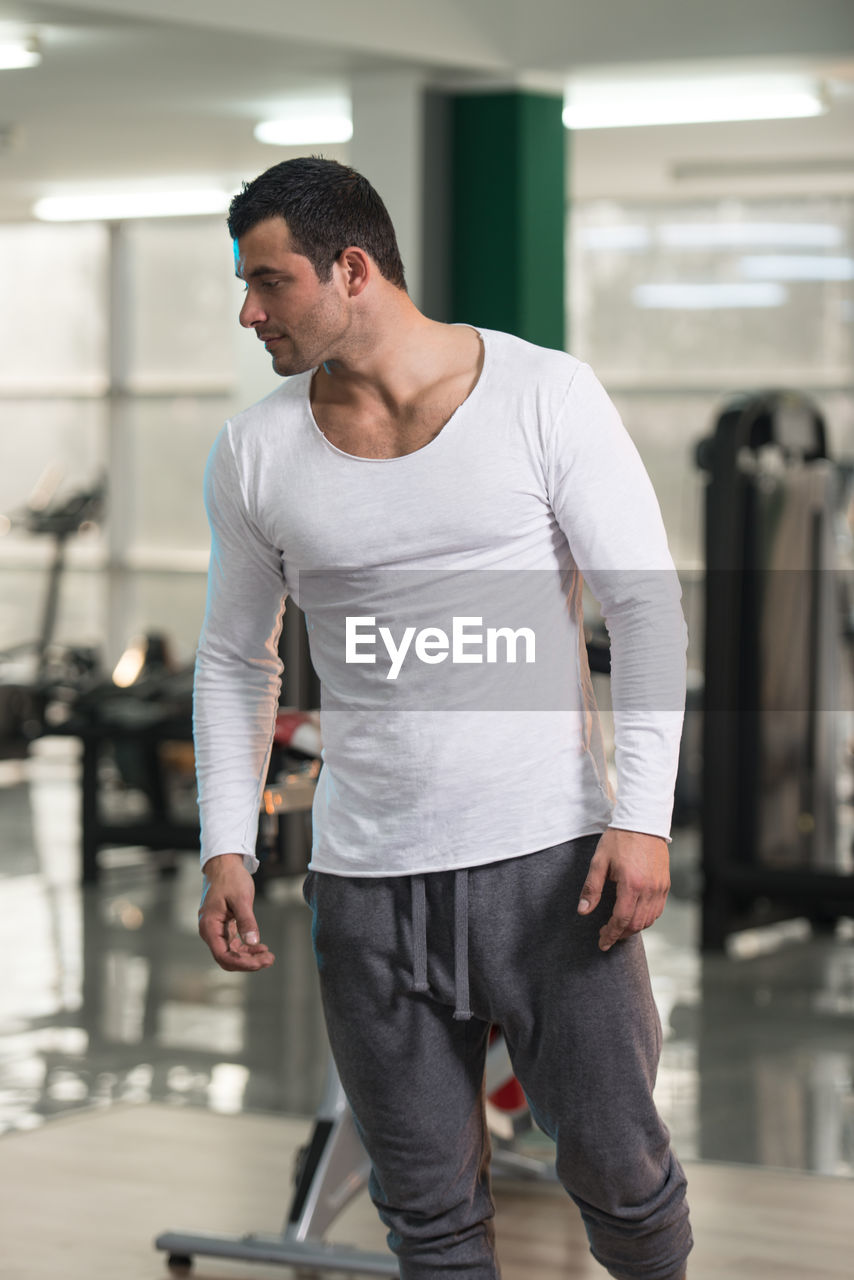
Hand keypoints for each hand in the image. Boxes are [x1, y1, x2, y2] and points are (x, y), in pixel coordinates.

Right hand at [198, 853, 275, 971]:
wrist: (225, 865)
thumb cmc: (230, 878)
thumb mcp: (241, 898)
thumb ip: (246, 921)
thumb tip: (253, 942)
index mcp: (210, 926)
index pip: (223, 955)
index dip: (242, 963)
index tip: (260, 962)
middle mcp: (210, 932)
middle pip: (228, 958)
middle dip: (248, 962)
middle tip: (269, 959)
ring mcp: (217, 931)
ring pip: (232, 954)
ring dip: (250, 957)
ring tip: (269, 956)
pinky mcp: (224, 928)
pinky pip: (235, 945)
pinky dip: (247, 949)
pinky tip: (261, 947)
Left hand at [577, 828, 669, 951]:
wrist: (643, 821)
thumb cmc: (619, 840)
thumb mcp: (599, 861)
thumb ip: (591, 888)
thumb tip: (583, 910)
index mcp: (631, 884)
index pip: (621, 920)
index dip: (610, 934)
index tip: (602, 942)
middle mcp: (649, 889)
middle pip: (636, 924)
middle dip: (620, 934)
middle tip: (607, 936)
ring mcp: (660, 887)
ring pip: (649, 920)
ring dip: (633, 928)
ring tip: (619, 928)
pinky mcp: (665, 884)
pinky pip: (658, 910)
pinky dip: (646, 918)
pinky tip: (635, 916)